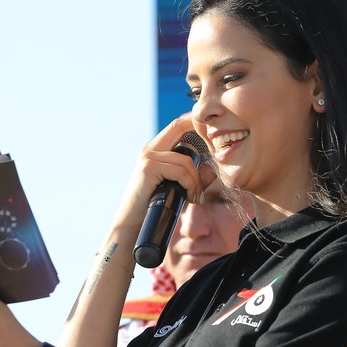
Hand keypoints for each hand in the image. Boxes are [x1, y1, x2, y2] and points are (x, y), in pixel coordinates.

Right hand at [112, 114, 217, 230]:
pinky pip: (180, 172)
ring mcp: (148, 157)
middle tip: (212, 164)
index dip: (196, 123)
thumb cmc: (156, 206)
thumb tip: (213, 169)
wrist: (133, 224)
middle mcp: (150, 149)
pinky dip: (190, 185)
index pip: (177, 124)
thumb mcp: (179, 188)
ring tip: (196, 197)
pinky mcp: (148, 168)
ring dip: (196, 181)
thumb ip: (194, 177)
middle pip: (179, 127)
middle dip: (201, 137)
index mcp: (155, 149)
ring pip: (185, 161)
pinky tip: (190, 198)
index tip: (213, 139)